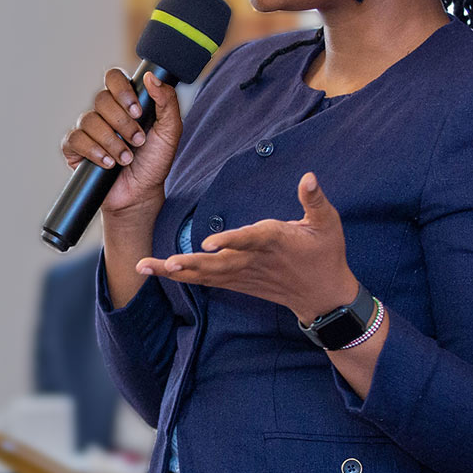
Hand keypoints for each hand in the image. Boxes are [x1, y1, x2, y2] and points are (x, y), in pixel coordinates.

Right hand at [59, 69, 183, 219]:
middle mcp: (104, 112)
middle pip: (102, 99)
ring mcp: (87, 129)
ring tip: (126, 158)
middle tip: (138, 141)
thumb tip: (151, 77)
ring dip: (112, 142)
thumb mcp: (170, 131)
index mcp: (125, 102)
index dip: (123, 91)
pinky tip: (107, 163)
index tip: (138, 112)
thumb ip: (167, 102)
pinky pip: (76, 139)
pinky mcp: (74, 147)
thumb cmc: (154, 162)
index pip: (114, 78)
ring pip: (90, 120)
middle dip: (123, 123)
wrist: (141, 194)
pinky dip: (94, 152)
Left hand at [137, 172, 358, 321]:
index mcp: (275, 241)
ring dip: (174, 271)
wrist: (324, 296)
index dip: (230, 241)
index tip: (209, 244)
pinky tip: (158, 270)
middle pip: (217, 264)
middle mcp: (254, 260)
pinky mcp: (237, 282)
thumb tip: (308, 176)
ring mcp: (243, 274)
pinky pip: (206, 280)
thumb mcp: (328, 224)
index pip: (250, 240)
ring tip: (144, 266)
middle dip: (189, 263)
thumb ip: (315, 200)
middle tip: (164, 263)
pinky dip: (183, 276)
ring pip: (205, 275)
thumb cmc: (326, 254)